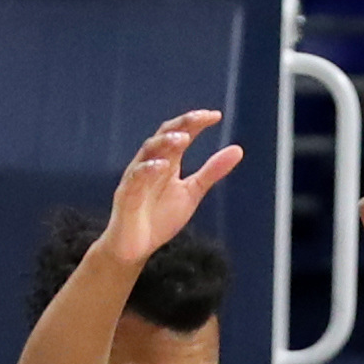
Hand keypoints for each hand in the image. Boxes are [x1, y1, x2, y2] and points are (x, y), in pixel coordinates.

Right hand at [96, 111, 242, 269]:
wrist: (135, 247)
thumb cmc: (160, 218)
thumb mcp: (192, 192)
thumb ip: (211, 171)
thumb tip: (238, 149)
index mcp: (168, 161)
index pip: (181, 132)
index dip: (196, 122)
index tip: (216, 116)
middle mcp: (151, 163)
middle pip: (163, 135)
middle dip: (181, 125)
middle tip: (200, 119)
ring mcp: (137, 177)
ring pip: (148, 152)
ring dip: (165, 143)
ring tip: (183, 139)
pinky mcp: (126, 195)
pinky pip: (135, 178)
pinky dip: (148, 170)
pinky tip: (162, 166)